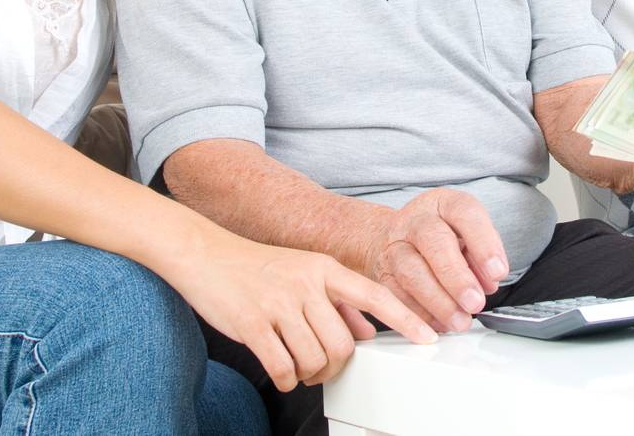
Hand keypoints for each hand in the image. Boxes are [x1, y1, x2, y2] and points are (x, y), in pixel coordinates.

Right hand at [178, 234, 436, 391]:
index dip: (405, 319)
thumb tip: (367, 332)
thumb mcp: (303, 273)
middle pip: (344, 344)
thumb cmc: (257, 267)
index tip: (428, 338)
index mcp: (323, 268)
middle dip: (336, 366)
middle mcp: (305, 283)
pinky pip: (283, 367)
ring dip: (309, 374)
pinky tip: (281, 370)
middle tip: (323, 367)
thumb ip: (337, 300)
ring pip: (315, 359)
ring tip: (298, 366)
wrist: (205, 254)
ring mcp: (278, 303)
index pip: (375, 295)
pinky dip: (286, 379)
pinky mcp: (252, 324)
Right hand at [362, 189, 508, 334]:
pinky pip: (397, 296)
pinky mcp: (381, 274)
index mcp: (443, 204)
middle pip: (433, 242)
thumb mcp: (466, 234)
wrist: (395, 238)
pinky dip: (420, 315)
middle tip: (475, 302)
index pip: (465, 213)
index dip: (484, 243)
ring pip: (411, 273)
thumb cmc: (440, 236)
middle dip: (457, 277)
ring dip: (439, 302)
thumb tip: (488, 283)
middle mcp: (415, 220)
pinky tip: (439, 324)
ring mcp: (394, 246)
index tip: (498, 272)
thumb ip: (480, 256)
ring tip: (461, 321)